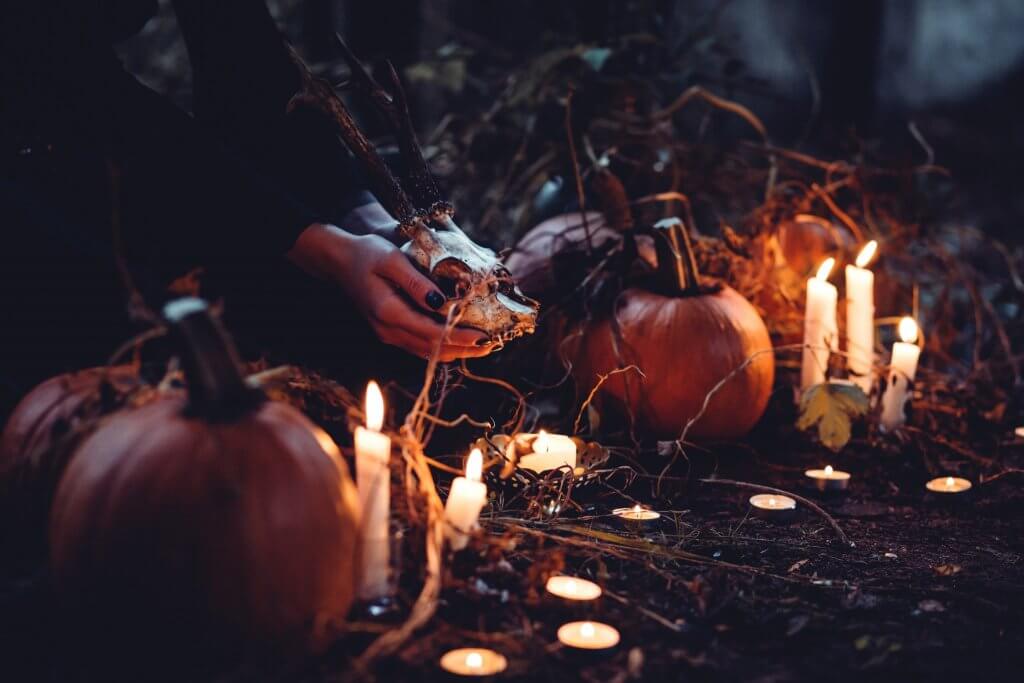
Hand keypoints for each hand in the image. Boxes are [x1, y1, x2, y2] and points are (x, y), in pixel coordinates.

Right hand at [288, 223, 492, 360]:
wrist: (339, 261)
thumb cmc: (366, 254)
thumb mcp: (392, 260)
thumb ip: (416, 283)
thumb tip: (443, 303)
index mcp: (388, 313)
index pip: (431, 333)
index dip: (460, 337)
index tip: (485, 338)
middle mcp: (388, 330)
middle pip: (432, 349)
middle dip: (464, 349)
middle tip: (492, 346)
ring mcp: (387, 334)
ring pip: (426, 352)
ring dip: (455, 351)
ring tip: (483, 347)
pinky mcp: (390, 332)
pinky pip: (420, 346)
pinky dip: (442, 347)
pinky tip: (460, 341)